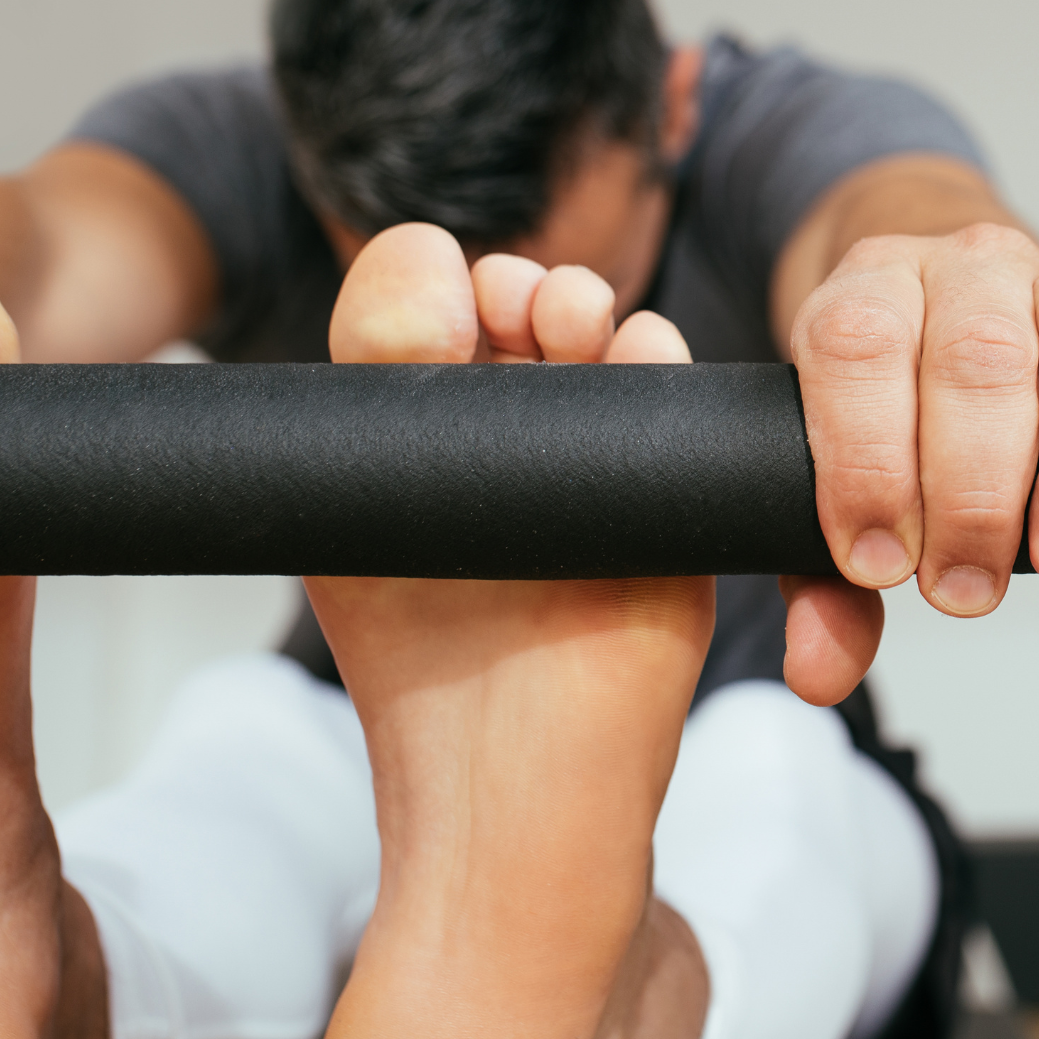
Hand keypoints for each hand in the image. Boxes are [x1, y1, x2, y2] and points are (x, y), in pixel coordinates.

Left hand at [310, 225, 710, 1038]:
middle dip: (525, 286)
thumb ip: (374, 367)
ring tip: (575, 332)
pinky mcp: (670, 502)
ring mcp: (599, 469)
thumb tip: (429, 255)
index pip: (436, 307)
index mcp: (423, 434)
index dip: (444, 285)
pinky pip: (679, 399)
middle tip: (519, 312)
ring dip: (593, 311)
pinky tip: (632, 367)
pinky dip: (657, 361)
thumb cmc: (422, 670)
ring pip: (613, 337)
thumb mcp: (359, 499)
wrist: (513, 783)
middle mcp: (514, 440)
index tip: (444, 312)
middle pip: (529, 307)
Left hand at [781, 221, 1038, 703]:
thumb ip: (818, 576)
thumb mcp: (825, 480)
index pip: (860, 346)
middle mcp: (966, 269)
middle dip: (976, 492)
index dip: (868, 459)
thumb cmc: (885, 408)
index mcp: (868, 290)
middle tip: (969, 588)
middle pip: (980, 357)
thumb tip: (823, 669)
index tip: (881, 562)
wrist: (935, 308)